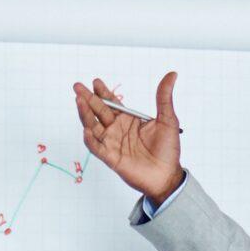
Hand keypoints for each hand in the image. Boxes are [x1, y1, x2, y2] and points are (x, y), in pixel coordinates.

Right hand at [73, 71, 182, 202]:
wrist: (167, 175)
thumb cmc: (168, 150)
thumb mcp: (168, 119)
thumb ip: (164, 97)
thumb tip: (172, 75)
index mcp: (129, 119)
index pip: (112, 103)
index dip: (103, 92)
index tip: (96, 81)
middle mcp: (118, 130)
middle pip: (98, 112)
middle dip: (88, 99)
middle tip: (78, 86)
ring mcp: (113, 144)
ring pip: (94, 127)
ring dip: (85, 115)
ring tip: (79, 101)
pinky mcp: (111, 158)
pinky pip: (97, 148)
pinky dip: (90, 139)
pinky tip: (86, 129)